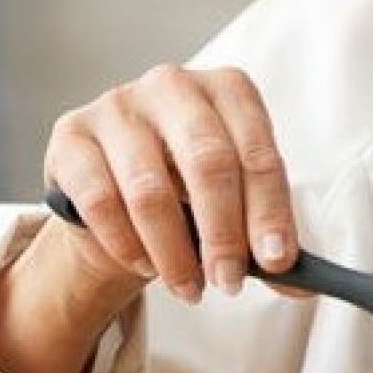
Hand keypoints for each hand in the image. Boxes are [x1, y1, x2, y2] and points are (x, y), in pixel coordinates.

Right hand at [44, 63, 297, 304]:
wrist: (117, 188)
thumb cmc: (187, 189)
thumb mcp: (235, 203)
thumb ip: (266, 238)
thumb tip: (301, 286)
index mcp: (228, 90)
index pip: (257, 151)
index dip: (269, 210)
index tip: (276, 261)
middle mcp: (173, 85)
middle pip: (207, 162)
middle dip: (223, 234)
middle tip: (229, 281)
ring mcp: (118, 106)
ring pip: (149, 190)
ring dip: (173, 252)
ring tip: (189, 287)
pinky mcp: (71, 136)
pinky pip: (100, 200)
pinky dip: (126, 244)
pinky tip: (144, 265)